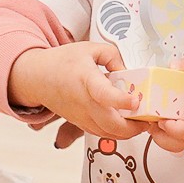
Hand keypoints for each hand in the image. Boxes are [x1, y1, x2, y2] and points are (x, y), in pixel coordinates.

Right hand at [10, 40, 145, 144]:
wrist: (37, 77)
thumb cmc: (62, 62)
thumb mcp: (90, 48)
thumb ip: (114, 56)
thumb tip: (129, 72)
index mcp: (86, 79)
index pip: (104, 94)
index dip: (122, 100)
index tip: (135, 101)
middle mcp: (83, 101)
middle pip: (110, 124)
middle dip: (133, 127)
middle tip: (147, 119)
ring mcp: (81, 115)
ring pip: (106, 134)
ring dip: (126, 133)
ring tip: (139, 123)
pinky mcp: (79, 123)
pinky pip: (100, 133)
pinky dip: (115, 133)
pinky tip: (124, 125)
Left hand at [148, 55, 183, 153]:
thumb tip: (173, 65)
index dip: (168, 125)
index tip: (159, 113)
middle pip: (171, 143)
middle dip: (155, 129)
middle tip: (151, 111)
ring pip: (171, 146)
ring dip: (160, 132)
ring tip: (158, 113)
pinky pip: (178, 144)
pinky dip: (168, 134)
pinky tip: (169, 117)